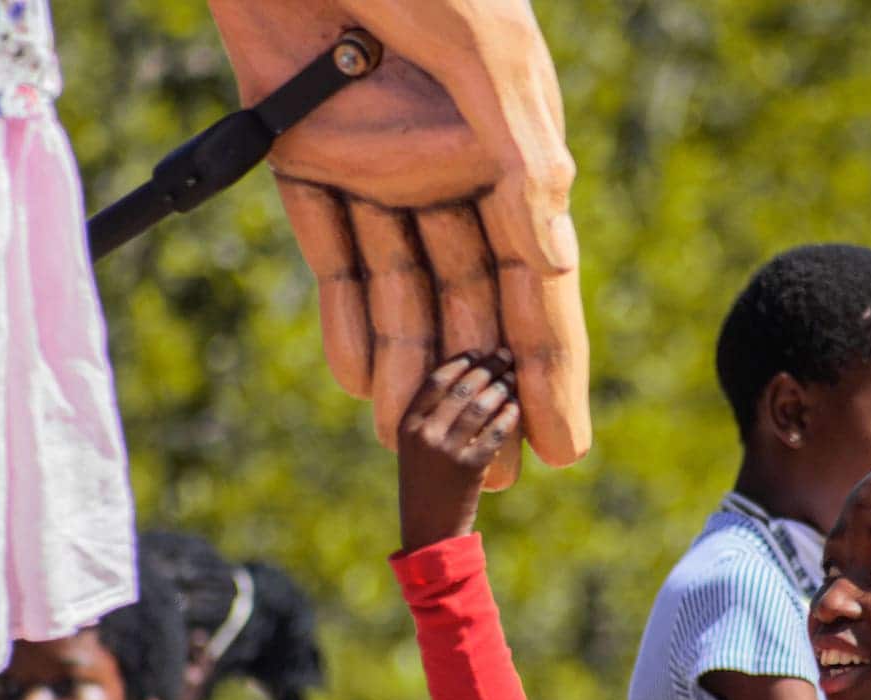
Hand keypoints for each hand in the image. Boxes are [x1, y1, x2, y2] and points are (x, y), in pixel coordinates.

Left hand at [207, 0, 589, 488]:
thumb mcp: (484, 48)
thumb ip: (522, 154)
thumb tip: (557, 260)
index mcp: (514, 151)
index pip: (538, 284)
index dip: (550, 372)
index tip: (562, 447)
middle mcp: (455, 173)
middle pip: (475, 306)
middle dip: (482, 395)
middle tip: (490, 479)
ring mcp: (382, 170)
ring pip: (404, 292)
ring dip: (410, 370)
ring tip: (414, 448)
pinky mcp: (309, 157)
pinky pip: (333, 255)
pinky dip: (347, 316)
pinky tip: (360, 379)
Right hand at [398, 351, 519, 551]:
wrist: (429, 530)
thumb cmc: (425, 485)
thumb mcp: (415, 449)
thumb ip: (430, 418)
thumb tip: (466, 382)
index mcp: (406, 425)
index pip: (436, 381)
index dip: (460, 362)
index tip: (477, 352)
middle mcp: (424, 434)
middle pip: (462, 388)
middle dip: (487, 368)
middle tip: (505, 357)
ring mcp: (447, 451)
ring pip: (480, 407)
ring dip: (501, 388)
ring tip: (512, 379)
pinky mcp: (470, 468)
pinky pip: (495, 432)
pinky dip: (509, 416)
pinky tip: (517, 407)